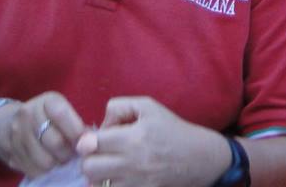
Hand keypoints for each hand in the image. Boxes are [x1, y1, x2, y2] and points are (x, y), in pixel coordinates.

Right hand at [0, 91, 85, 177]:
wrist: (7, 124)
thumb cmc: (46, 118)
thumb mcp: (61, 111)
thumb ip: (75, 123)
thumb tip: (90, 140)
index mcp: (46, 101)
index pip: (61, 114)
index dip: (75, 131)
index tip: (83, 141)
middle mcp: (28, 114)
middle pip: (55, 141)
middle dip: (68, 153)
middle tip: (73, 154)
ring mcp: (16, 135)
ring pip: (45, 160)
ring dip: (57, 164)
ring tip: (61, 159)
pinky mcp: (10, 153)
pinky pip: (33, 170)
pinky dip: (44, 171)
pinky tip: (47, 164)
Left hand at [77, 96, 231, 186]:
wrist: (197, 156)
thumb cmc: (170, 128)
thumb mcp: (148, 106)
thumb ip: (119, 107)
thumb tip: (99, 126)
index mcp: (135, 136)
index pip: (92, 142)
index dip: (88, 140)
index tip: (93, 140)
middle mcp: (133, 161)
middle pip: (89, 167)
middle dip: (89, 159)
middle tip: (99, 154)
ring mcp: (136, 182)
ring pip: (96, 184)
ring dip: (97, 176)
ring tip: (107, 167)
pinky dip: (109, 186)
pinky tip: (117, 178)